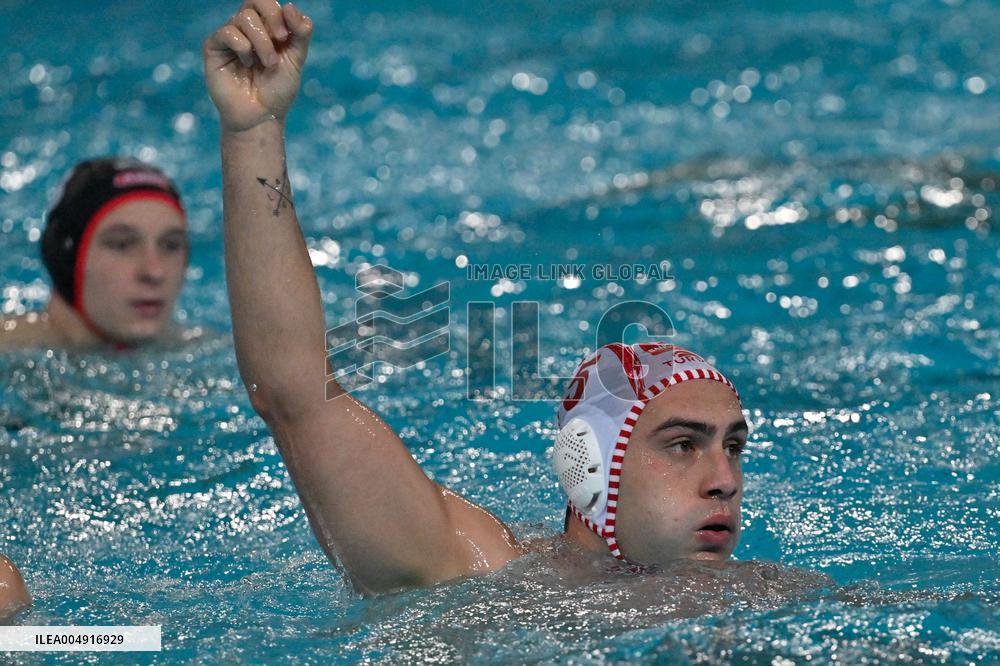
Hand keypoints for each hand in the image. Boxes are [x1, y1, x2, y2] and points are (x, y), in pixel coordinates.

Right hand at [203, 0, 312, 132]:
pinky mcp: (214, 48)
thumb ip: (300, 33)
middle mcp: (246, 29)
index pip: (268, 3)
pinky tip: (247, 63)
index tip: (286, 36)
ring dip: (261, 42)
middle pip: (254, 1)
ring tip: (268, 64)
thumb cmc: (278, 91)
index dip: (278, 13)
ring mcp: (230, 37)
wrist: (261, 116)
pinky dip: (243, 46)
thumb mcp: (296, 60)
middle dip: (271, 18)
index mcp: (266, 28)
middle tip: (280, 40)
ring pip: (243, 18)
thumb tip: (291, 7)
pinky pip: (227, 32)